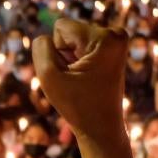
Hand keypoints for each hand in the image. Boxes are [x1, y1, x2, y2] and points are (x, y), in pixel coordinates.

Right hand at [32, 18, 130, 157]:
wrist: (102, 129)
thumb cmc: (77, 105)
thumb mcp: (49, 76)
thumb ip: (41, 48)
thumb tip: (45, 38)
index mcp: (105, 37)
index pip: (60, 28)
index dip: (58, 52)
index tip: (73, 74)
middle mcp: (116, 33)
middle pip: (68, 32)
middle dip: (66, 55)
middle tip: (79, 80)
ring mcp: (116, 41)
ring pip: (73, 39)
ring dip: (71, 60)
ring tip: (83, 80)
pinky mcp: (112, 49)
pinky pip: (81, 46)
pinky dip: (79, 62)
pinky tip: (87, 78)